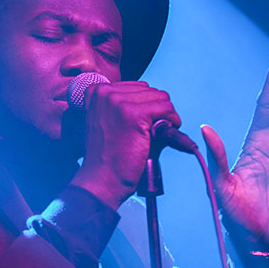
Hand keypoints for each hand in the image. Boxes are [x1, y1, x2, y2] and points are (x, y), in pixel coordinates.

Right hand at [71, 81, 180, 209]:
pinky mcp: (134, 114)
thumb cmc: (107, 156)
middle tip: (154, 129)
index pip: (136, 88)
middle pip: (149, 90)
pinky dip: (171, 120)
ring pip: (160, 97)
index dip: (146, 105)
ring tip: (158, 132)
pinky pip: (165, 107)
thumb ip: (122, 106)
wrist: (102, 179)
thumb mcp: (106, 121)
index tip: (147, 122)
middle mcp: (105, 93)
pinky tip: (165, 132)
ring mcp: (118, 102)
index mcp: (96, 91)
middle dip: (156, 109)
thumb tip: (156, 99)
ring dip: (165, 114)